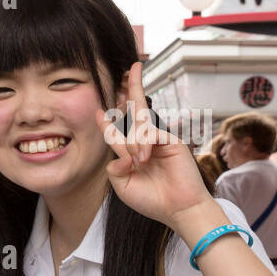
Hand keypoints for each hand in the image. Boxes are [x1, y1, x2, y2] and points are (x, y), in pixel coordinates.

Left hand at [100, 62, 210, 230]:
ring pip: (137, 128)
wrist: (177, 209)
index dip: (108, 122)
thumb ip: (114, 169)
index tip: (99, 112)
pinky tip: (145, 158)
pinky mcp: (171, 139)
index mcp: (132, 153)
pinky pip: (149, 134)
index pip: (118, 132)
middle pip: (136, 111)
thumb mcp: (122, 186)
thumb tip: (119, 155)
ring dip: (132, 145)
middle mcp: (145, 143)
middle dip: (133, 88)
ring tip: (140, 163)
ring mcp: (159, 140)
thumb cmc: (151, 199)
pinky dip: (143, 145)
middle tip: (133, 66)